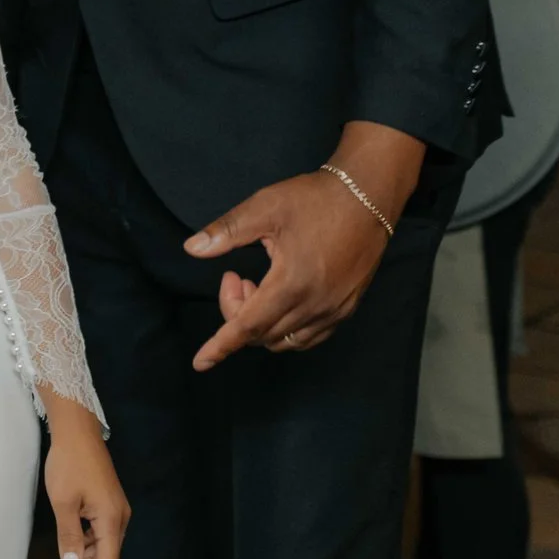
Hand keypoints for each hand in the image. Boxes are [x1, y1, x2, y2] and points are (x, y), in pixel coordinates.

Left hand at [37, 398, 126, 558]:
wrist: (76, 432)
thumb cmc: (68, 463)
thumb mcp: (63, 503)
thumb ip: (70, 538)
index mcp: (112, 518)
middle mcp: (119, 517)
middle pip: (105, 556)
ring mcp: (114, 510)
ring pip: (101, 545)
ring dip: (81, 557)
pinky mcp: (107, 503)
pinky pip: (98, 532)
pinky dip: (83, 542)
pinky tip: (67, 546)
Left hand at [184, 121, 423, 369]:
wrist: (367, 195)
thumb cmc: (314, 199)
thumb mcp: (264, 207)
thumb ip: (226, 232)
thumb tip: (191, 249)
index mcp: (291, 283)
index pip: (247, 327)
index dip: (220, 346)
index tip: (200, 363)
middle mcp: (316, 305)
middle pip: (262, 335)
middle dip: (237, 313)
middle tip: (235, 277)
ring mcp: (335, 310)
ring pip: (286, 341)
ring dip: (261, 323)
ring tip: (256, 284)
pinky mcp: (347, 307)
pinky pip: (310, 336)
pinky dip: (286, 329)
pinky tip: (279, 300)